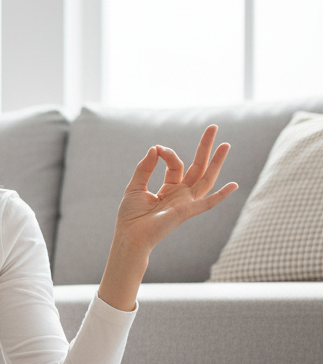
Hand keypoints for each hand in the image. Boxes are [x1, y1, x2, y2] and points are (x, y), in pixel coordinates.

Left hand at [114, 124, 237, 256]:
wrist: (129, 236)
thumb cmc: (130, 216)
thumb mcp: (135, 186)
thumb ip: (145, 168)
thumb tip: (155, 148)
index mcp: (169, 188)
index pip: (175, 165)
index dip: (168, 154)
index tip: (157, 149)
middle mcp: (181, 194)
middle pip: (197, 167)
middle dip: (205, 147)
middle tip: (213, 127)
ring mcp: (186, 203)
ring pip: (205, 179)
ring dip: (216, 162)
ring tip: (225, 144)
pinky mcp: (185, 212)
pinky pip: (206, 203)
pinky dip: (220, 196)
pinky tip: (234, 186)